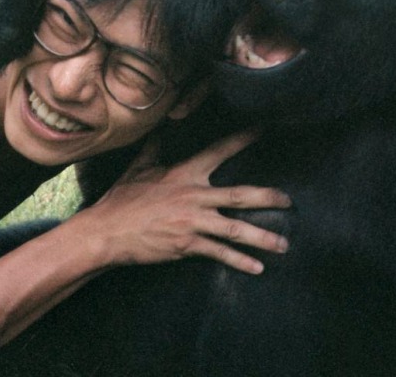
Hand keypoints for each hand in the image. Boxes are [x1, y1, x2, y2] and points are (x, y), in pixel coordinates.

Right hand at [80, 130, 291, 274]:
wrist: (107, 231)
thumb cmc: (121, 200)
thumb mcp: (138, 168)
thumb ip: (154, 148)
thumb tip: (158, 127)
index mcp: (184, 173)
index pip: (219, 151)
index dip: (243, 139)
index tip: (264, 129)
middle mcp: (193, 195)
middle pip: (240, 195)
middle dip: (268, 197)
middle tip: (289, 201)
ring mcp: (192, 221)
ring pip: (236, 229)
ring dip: (263, 237)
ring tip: (283, 245)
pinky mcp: (187, 244)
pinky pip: (220, 253)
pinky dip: (239, 261)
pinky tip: (257, 268)